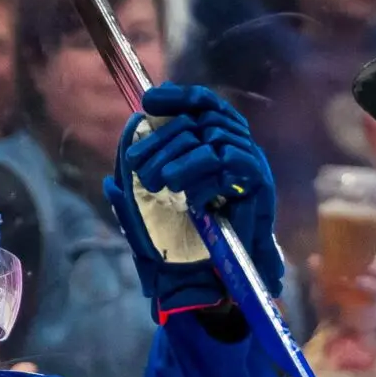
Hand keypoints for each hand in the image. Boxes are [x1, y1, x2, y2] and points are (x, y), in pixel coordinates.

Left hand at [102, 84, 284, 316]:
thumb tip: (115, 172)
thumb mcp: (147, 213)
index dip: (176, 98)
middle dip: (164, 141)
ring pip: (216, 141)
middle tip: (137, 167)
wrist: (204, 278)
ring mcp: (249, 165)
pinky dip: (207, 180)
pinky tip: (192, 200)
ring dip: (184, 161)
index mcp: (210, 144)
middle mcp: (234, 147)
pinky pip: (233, 166)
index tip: (147, 102)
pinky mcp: (260, 186)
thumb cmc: (176, 242)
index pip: (201, 103)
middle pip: (202, 120)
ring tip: (162, 183)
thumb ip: (134, 192)